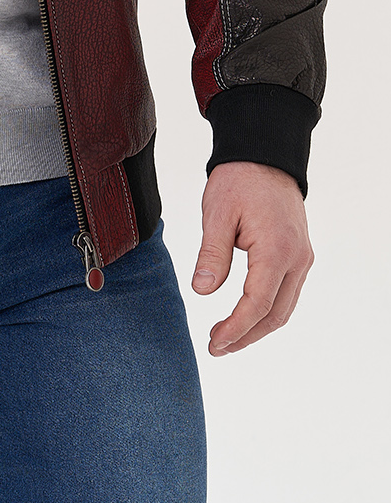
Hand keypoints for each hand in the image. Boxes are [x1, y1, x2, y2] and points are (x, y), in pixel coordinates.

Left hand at [191, 160, 312, 354]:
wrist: (265, 155)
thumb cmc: (239, 179)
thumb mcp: (217, 213)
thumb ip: (211, 254)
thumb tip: (202, 292)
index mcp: (276, 250)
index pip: (257, 304)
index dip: (235, 329)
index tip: (214, 343)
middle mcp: (296, 259)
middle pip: (275, 314)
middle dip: (246, 336)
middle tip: (216, 347)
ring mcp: (301, 258)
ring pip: (284, 307)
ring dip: (257, 327)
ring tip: (227, 339)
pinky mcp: (298, 255)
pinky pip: (286, 293)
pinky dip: (267, 311)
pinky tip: (246, 316)